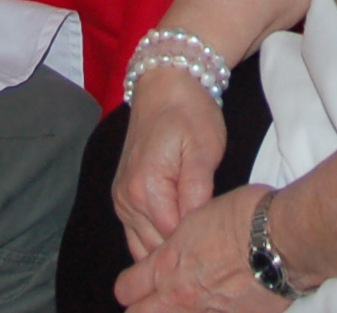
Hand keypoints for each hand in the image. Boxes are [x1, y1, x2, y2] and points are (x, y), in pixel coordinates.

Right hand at [112, 68, 229, 257]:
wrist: (164, 87)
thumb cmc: (189, 114)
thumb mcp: (204, 148)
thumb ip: (198, 189)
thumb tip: (196, 225)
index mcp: (144, 189)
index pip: (171, 239)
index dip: (195, 241)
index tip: (216, 234)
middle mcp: (125, 200)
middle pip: (155, 248)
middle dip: (181, 249)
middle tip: (210, 239)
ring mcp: (120, 201)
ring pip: (143, 246)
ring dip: (167, 247)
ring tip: (196, 237)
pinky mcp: (122, 198)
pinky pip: (136, 235)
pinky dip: (155, 239)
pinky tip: (178, 232)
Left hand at [116, 184, 283, 312]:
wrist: (283, 240)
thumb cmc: (245, 217)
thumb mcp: (200, 216)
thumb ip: (183, 238)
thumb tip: (181, 242)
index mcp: (168, 264)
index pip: (127, 288)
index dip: (130, 286)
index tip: (135, 283)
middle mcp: (181, 295)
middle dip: (142, 307)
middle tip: (153, 299)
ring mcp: (208, 312)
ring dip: (180, 309)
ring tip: (193, 299)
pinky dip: (216, 311)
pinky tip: (227, 300)